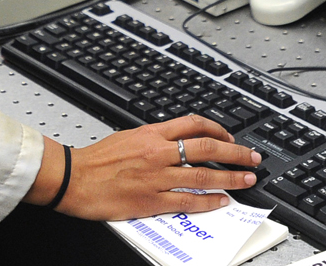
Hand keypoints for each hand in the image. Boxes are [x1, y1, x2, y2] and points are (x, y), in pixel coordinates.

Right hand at [23, 115, 261, 219]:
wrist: (73, 177)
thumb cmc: (95, 159)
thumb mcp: (127, 136)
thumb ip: (154, 138)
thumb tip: (174, 140)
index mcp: (152, 133)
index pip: (193, 124)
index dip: (218, 130)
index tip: (230, 138)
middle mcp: (158, 152)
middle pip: (206, 148)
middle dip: (235, 153)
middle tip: (252, 157)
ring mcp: (156, 177)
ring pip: (202, 175)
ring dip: (230, 178)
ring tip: (247, 180)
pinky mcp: (151, 200)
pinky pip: (187, 201)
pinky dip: (208, 201)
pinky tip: (221, 202)